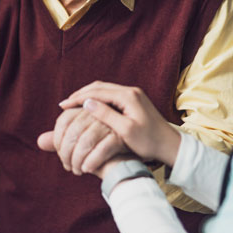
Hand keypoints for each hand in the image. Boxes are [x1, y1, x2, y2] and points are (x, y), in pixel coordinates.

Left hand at [37, 107, 131, 175]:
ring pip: (86, 141)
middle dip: (66, 153)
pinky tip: (88, 170)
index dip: (57, 140)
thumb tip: (40, 141)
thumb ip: (60, 142)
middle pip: (73, 131)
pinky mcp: (120, 137)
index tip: (60, 155)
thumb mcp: (77, 146)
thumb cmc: (98, 153)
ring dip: (78, 160)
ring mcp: (110, 124)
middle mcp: (97, 113)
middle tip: (68, 167)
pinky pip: (101, 149)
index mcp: (85, 110)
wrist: (125, 164)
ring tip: (77, 171)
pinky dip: (91, 162)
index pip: (64, 120)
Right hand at [59, 81, 180, 165]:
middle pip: (99, 87)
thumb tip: (87, 103)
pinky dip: (96, 99)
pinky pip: (109, 95)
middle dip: (80, 94)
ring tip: (72, 105)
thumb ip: (106, 115)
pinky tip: (88, 107)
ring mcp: (133, 94)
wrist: (169, 145)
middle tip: (64, 104)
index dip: (78, 98)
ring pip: (104, 89)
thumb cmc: (149, 142)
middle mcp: (130, 91)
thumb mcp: (126, 131)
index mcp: (128, 96)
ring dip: (87, 95)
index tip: (63, 106)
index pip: (97, 92)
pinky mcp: (133, 100)